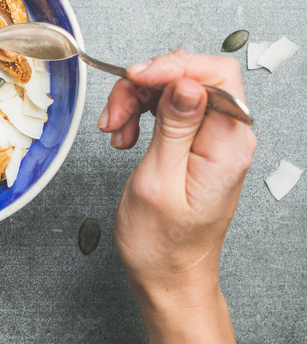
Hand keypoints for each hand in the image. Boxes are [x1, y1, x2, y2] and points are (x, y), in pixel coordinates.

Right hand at [97, 50, 256, 308]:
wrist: (167, 277)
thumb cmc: (163, 244)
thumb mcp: (158, 181)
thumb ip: (175, 127)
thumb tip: (186, 82)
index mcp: (229, 144)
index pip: (215, 74)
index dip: (173, 66)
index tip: (135, 78)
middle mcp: (228, 136)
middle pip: (191, 76)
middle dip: (145, 86)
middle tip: (115, 114)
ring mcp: (213, 138)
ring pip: (174, 88)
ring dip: (136, 100)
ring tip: (114, 131)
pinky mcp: (197, 143)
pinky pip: (169, 107)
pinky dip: (140, 113)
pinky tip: (124, 135)